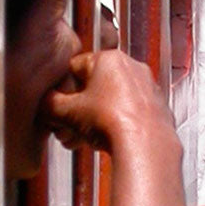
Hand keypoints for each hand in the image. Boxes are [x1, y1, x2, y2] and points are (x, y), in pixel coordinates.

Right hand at [43, 51, 174, 152]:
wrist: (144, 146)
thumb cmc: (108, 122)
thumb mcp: (65, 112)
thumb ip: (49, 103)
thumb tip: (45, 103)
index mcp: (110, 59)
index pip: (74, 68)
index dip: (60, 90)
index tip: (55, 106)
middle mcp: (133, 68)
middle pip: (94, 87)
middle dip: (76, 110)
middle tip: (64, 128)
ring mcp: (149, 88)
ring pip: (110, 102)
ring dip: (91, 121)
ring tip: (78, 140)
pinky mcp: (158, 107)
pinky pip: (129, 112)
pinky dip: (114, 124)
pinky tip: (101, 142)